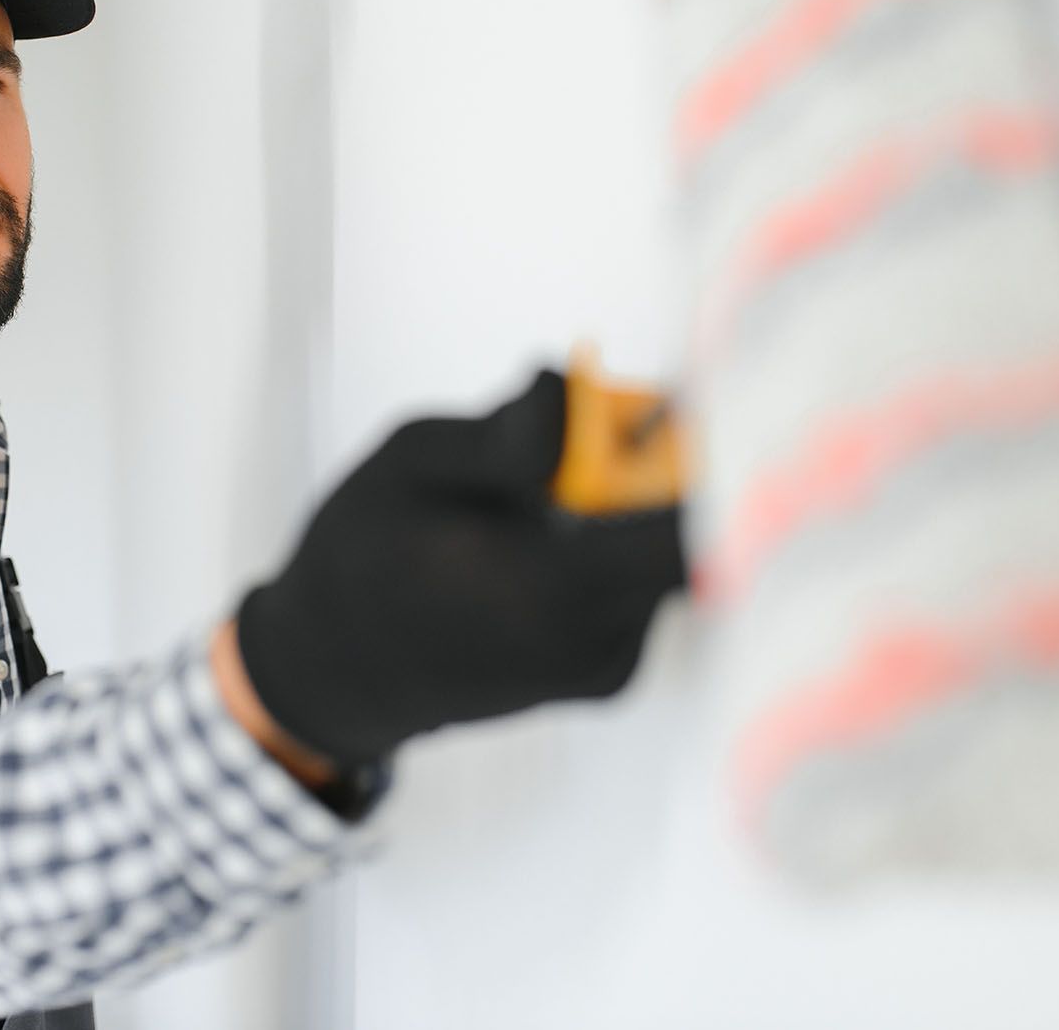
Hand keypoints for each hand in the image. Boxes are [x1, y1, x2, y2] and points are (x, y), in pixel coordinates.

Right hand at [232, 367, 687, 767]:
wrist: (340, 670)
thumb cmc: (363, 556)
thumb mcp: (408, 463)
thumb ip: (503, 432)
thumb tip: (573, 387)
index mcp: (545, 589)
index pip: (687, 531)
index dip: (718, 455)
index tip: (705, 392)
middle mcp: (593, 639)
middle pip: (696, 535)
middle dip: (676, 462)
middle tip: (635, 409)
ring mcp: (610, 664)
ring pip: (672, 558)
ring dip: (642, 501)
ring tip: (561, 481)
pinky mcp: (614, 671)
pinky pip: (648, 585)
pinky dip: (623, 540)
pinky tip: (555, 529)